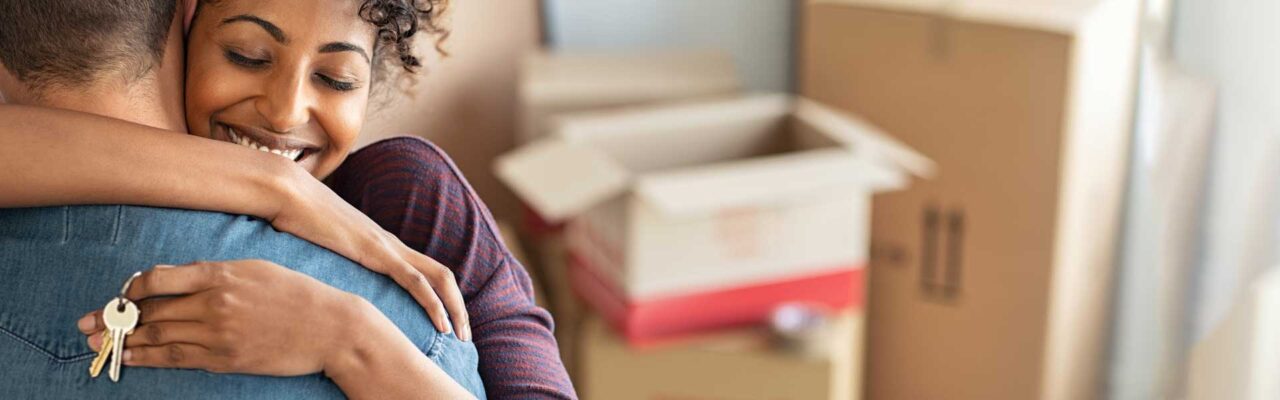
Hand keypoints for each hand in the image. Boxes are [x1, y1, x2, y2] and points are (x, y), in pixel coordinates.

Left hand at [77, 261, 375, 375]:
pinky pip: (176, 358)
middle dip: (114, 318)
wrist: (331, 326)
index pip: (158, 278)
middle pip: (150, 310)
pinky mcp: (226, 358)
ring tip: (96, 344)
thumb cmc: (298, 294)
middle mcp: (214, 301)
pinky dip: (148, 358)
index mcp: (221, 273)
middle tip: (86, 324)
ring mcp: (219, 332)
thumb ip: (217, 273)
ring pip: (157, 336)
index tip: (122, 295)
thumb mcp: (257, 269)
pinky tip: (129, 358)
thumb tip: (179, 279)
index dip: (132, 288)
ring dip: (122, 341)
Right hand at [266, 166, 469, 340]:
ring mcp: (387, 246)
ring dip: (454, 308)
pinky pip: (414, 280)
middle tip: (465, 336)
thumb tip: (322, 272)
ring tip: (461, 336)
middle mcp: (391, 244)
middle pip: (442, 274)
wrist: (287, 193)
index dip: (441, 296)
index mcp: (381, 244)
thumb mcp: (319, 245)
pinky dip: (432, 302)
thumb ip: (330, 257)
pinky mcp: (376, 252)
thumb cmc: (295, 218)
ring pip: (438, 278)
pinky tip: (440, 323)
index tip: (446, 322)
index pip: (425, 270)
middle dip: (458, 307)